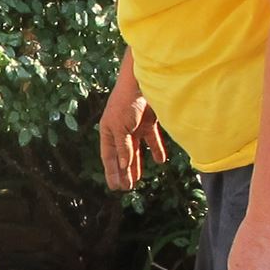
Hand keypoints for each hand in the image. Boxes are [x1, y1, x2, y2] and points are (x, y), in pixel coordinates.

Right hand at [98, 61, 165, 190]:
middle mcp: (120, 130)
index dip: (112, 172)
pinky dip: (157, 149)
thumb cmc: (126, 102)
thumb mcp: (121, 127)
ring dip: (138, 164)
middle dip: (124, 171)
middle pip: (122, 155)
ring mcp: (135, 126)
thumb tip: (123, 165)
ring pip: (137, 150)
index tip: (116, 187)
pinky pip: (153, 139)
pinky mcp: (149, 121)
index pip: (109, 157)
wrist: (142, 81)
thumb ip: (123, 147)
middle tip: (127, 188)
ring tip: (139, 180)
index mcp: (108, 131)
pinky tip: (160, 160)